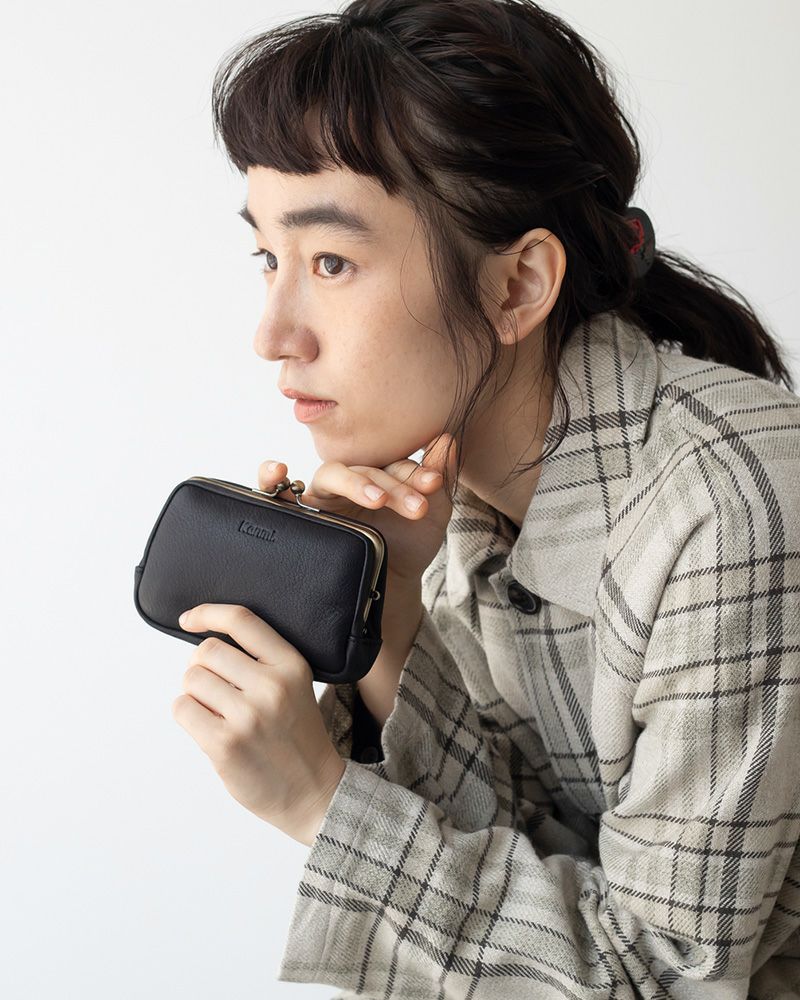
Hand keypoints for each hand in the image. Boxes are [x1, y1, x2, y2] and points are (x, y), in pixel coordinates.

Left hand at [172, 603, 345, 846]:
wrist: (314, 792)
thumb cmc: (296, 737)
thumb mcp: (294, 687)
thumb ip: (260, 662)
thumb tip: (202, 645)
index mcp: (291, 665)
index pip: (241, 621)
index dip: (208, 613)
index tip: (189, 619)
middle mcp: (271, 686)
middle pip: (206, 651)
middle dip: (202, 667)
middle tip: (215, 689)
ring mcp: (247, 716)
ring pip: (191, 679)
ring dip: (194, 694)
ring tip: (216, 712)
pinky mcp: (225, 744)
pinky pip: (182, 709)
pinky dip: (187, 715)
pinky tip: (208, 727)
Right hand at [256, 433, 456, 588]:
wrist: (392, 586)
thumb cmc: (410, 544)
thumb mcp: (433, 513)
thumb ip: (438, 477)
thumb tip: (448, 438)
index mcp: (381, 470)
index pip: (394, 462)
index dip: (415, 472)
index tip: (434, 485)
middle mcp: (350, 477)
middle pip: (366, 469)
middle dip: (394, 487)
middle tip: (417, 507)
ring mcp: (325, 494)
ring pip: (332, 474)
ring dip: (356, 484)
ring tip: (377, 499)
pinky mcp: (301, 514)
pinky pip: (277, 489)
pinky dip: (270, 475)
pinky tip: (277, 470)